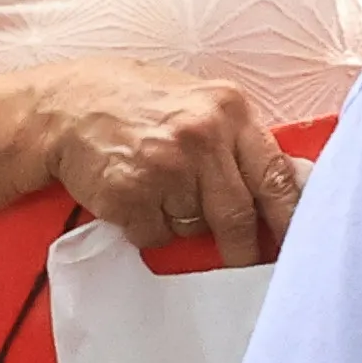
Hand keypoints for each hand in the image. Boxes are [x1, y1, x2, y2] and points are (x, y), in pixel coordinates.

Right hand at [31, 64, 305, 258]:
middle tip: (243, 260)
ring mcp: (164, 167)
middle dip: (243, 247)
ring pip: (195, 228)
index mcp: (229, 110)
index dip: (290, 219)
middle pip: (238, 214)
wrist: (63, 106)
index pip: (277, 176)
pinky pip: (155, 236)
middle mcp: (201, 137)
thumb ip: (240, 139)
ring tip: (162, 193)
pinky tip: (134, 198)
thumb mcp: (199, 102)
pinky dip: (148, 229)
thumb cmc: (137, 103)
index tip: (298, 245)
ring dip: (183, 224)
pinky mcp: (129, 194)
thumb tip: (289, 187)